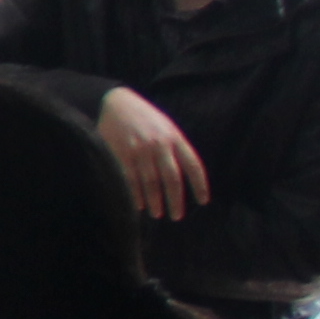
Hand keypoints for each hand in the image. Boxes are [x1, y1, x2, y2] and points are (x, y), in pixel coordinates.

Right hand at [94, 87, 209, 222]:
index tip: (203, 202)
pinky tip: (137, 204)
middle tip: (176, 216)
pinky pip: (130, 178)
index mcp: (175, 138)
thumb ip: (176, 148)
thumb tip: (184, 175)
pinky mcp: (120, 153)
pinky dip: (135, 194)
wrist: (116, 102)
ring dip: (154, 201)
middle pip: (171, 178)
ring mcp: (139, 149)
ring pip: (150, 182)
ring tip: (157, 213)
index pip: (193, 166)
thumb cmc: (145, 118)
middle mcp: (159, 144)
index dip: (199, 185)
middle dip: (175, 200)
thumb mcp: (167, 127)